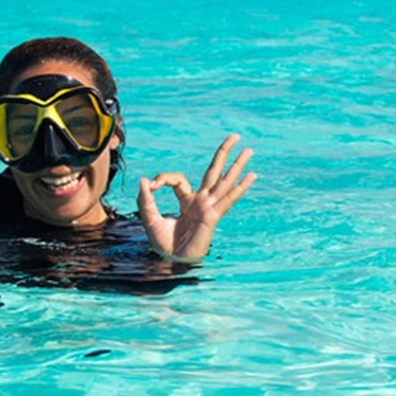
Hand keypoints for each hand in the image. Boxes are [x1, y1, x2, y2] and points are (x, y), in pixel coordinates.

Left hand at [136, 135, 254, 263]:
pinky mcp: (212, 216)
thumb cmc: (163, 243)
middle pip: (213, 171)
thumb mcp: (149, 218)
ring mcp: (208, 207)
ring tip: (249, 150)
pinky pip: (227, 199)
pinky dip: (240, 188)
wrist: (171, 260)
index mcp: (186, 200)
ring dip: (236, 165)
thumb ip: (145, 200)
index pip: (178, 179)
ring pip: (224, 181)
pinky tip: (251, 176)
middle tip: (235, 135)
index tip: (152, 186)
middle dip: (223, 153)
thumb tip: (144, 180)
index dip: (164, 178)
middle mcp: (200, 201)